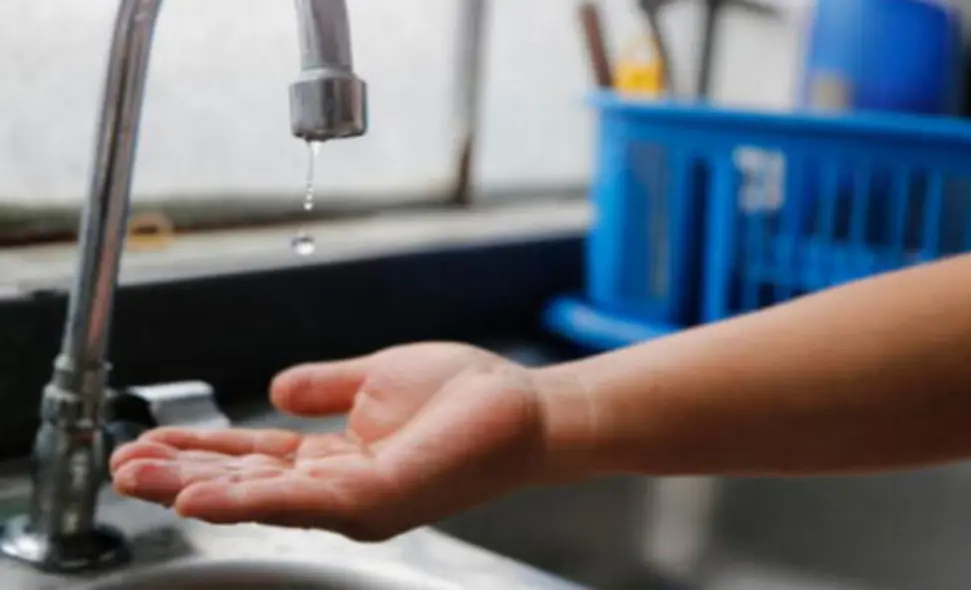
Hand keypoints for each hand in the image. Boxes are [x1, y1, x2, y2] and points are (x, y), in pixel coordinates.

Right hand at [109, 342, 559, 540]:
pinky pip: (300, 501)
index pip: (254, 459)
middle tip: (121, 466)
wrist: (524, 404)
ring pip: (260, 498)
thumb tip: (277, 384)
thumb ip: (325, 386)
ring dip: (195, 489)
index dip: (201, 452)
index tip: (149, 441)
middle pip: (246, 483)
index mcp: (337, 457)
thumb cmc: (464, 395)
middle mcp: (339, 487)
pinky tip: (197, 496)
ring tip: (138, 480)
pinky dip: (245, 500)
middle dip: (181, 475)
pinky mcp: (378, 500)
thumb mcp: (376, 380)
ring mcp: (357, 500)